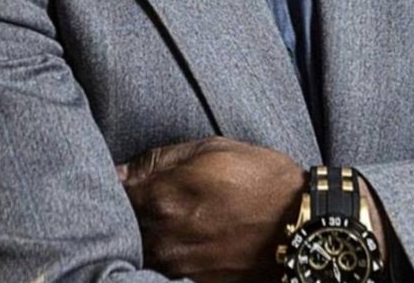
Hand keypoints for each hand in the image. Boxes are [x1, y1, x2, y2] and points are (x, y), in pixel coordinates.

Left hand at [117, 135, 303, 282]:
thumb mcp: (213, 148)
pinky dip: (163, 251)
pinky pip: (160, 266)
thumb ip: (161, 158)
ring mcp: (175, 265)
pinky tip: (180, 236)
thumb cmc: (259, 178)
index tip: (119, 175)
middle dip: (126, 207)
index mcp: (162, 196)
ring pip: (138, 246)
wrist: (300, 226)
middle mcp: (161, 236)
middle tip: (140, 192)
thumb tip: (121, 170)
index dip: (114, 181)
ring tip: (167, 214)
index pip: (112, 191)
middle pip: (121, 222)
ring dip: (143, 230)